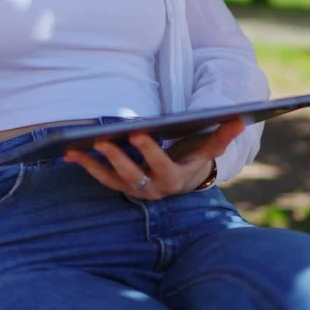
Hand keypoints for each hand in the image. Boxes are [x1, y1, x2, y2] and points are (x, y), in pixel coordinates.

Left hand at [63, 118, 244, 199]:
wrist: (185, 180)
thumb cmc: (195, 157)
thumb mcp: (209, 148)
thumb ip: (222, 136)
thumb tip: (241, 119)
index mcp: (175, 179)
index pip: (162, 166)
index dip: (150, 151)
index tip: (139, 132)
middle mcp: (153, 189)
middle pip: (133, 176)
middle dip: (117, 158)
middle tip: (102, 139)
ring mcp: (135, 189)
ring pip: (112, 180)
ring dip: (93, 164)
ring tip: (74, 148)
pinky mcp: (122, 186)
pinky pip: (101, 178)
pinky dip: (86, 165)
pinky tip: (68, 152)